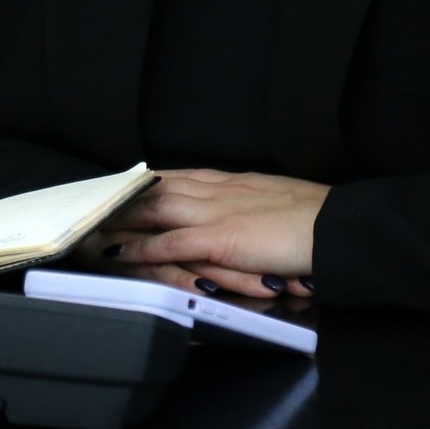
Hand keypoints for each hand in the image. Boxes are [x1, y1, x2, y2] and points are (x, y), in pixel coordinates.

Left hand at [85, 169, 327, 298]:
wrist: (337, 227)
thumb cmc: (318, 220)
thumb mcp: (279, 202)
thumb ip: (254, 205)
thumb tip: (243, 215)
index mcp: (237, 181)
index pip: (183, 176)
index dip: (153, 180)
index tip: (129, 183)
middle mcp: (221, 190)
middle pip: (161, 187)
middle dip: (126, 194)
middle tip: (95, 200)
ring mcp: (217, 213)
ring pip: (156, 209)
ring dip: (121, 217)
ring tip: (92, 223)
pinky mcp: (219, 239)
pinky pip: (169, 243)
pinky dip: (139, 248)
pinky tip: (117, 252)